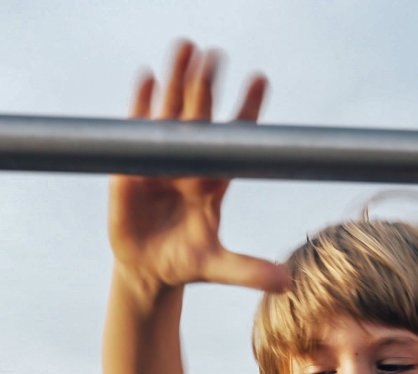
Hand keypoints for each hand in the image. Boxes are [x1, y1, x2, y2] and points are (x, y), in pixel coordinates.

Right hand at [110, 41, 291, 294]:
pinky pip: (137, 130)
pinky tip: (148, 78)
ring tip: (186, 47)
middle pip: (200, 118)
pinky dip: (142, 105)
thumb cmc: (185, 264)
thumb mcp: (217, 268)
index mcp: (213, 182)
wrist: (147, 270)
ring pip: (170, 114)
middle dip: (208, 87)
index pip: (233, 139)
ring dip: (177, 82)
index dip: (246, 110)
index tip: (259, 79)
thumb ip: (248, 271)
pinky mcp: (131, 167)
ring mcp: (160, 161)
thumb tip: (287, 282)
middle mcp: (189, 163)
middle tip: (216, 55)